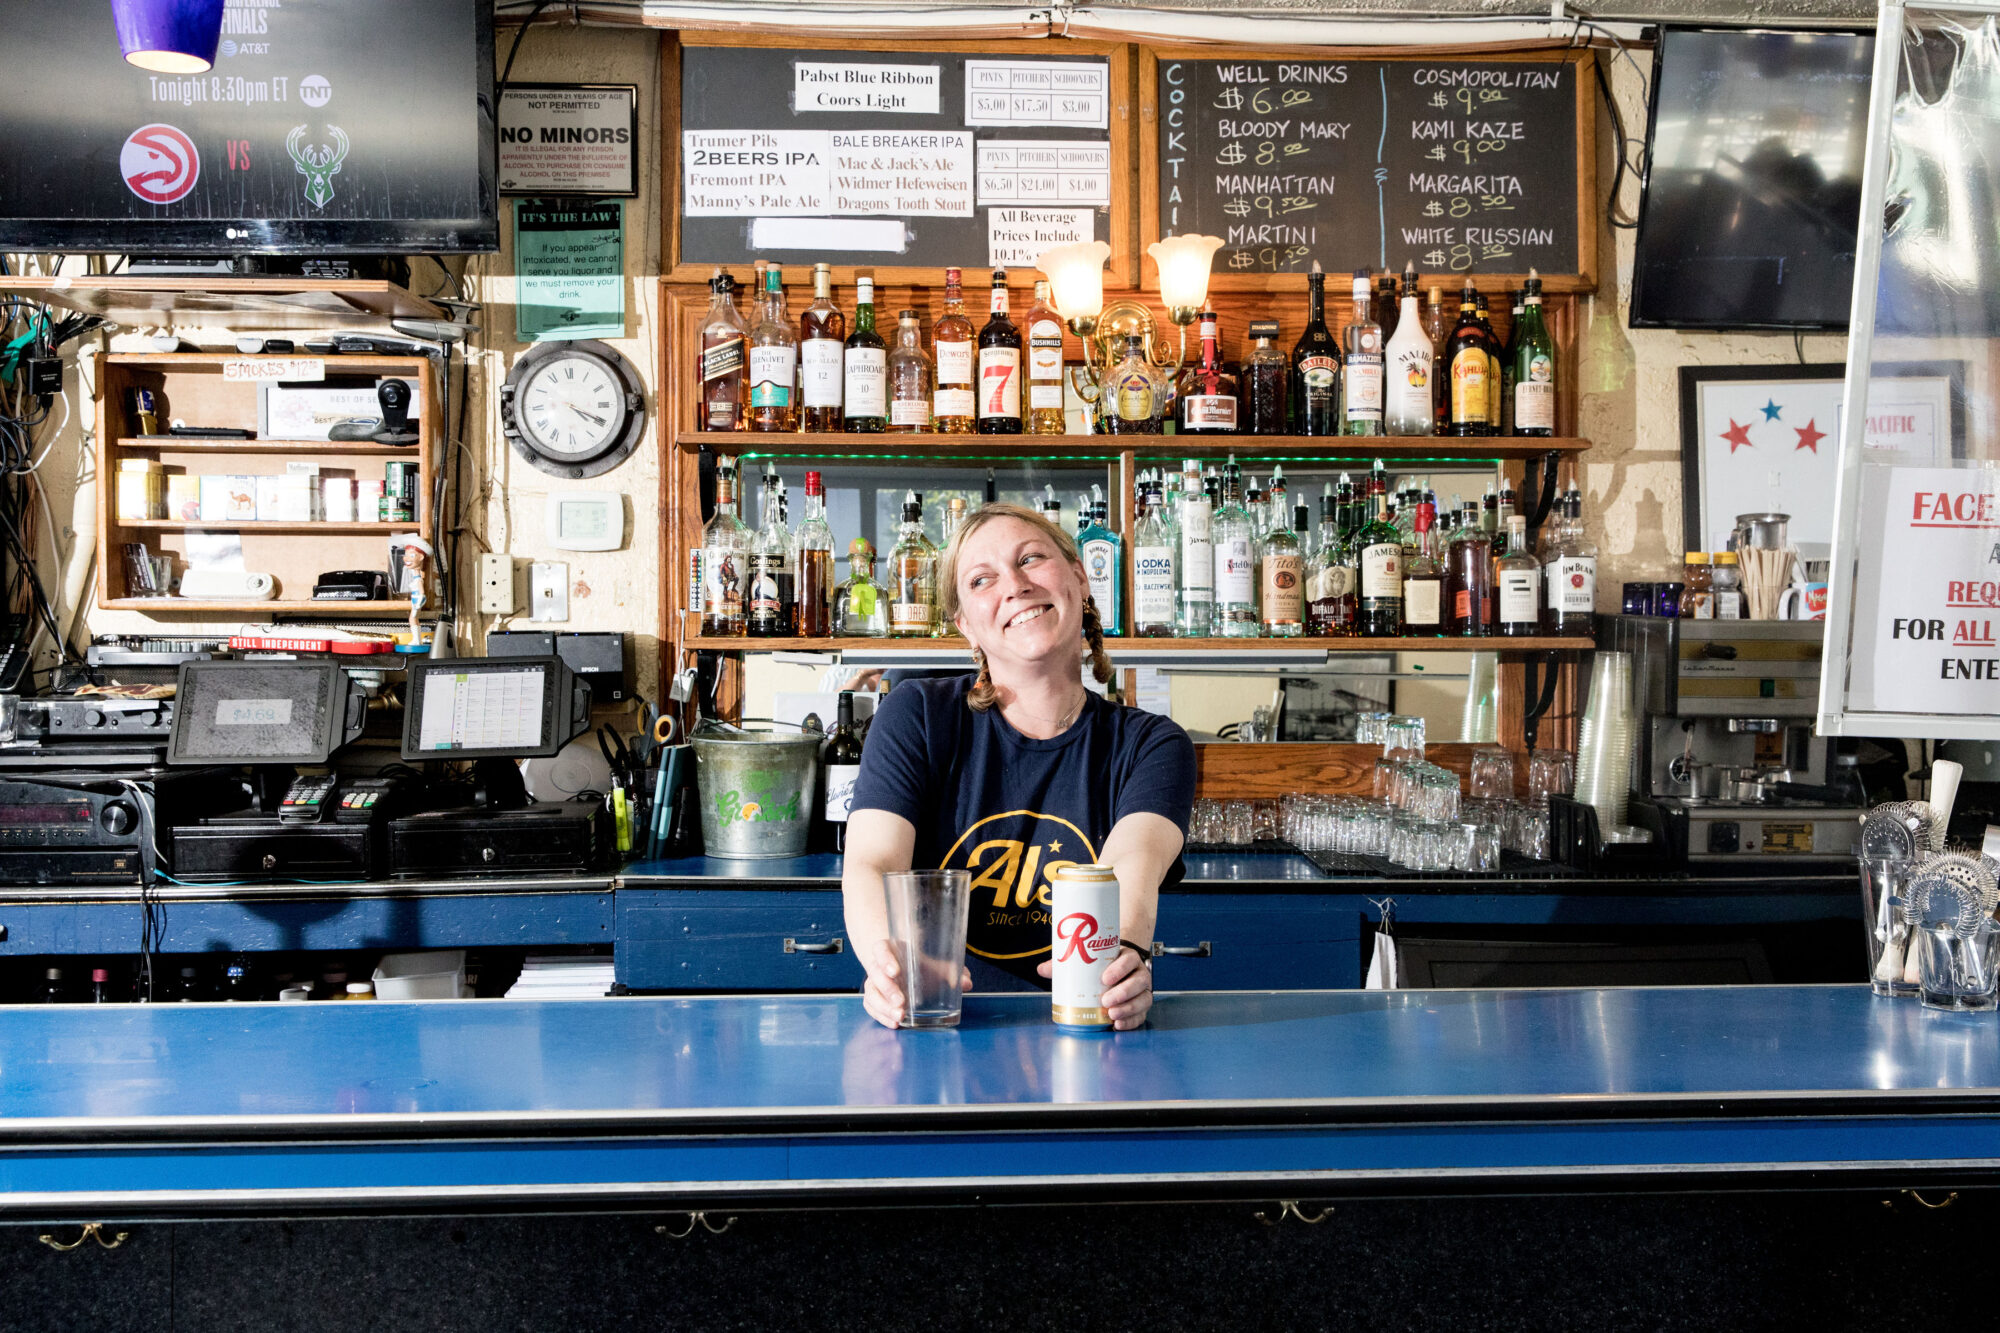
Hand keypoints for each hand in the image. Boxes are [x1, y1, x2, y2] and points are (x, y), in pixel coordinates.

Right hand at [862, 940, 972, 1030]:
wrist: (906, 972)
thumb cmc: (920, 967)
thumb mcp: (935, 966)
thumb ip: (952, 972)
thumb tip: (966, 983)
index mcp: (890, 949)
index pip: (880, 949)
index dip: (885, 959)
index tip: (896, 972)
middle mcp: (877, 965)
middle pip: (875, 975)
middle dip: (888, 990)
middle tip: (902, 1002)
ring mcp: (873, 983)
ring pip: (871, 993)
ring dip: (883, 1007)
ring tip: (900, 1016)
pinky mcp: (873, 998)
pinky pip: (871, 1007)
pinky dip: (881, 1016)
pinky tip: (894, 1023)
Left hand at [1037, 945, 1152, 1030]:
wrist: (1121, 970)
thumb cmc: (1103, 965)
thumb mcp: (1088, 960)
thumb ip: (1067, 964)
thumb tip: (1041, 969)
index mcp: (1127, 957)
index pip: (1129, 959)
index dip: (1120, 968)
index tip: (1105, 978)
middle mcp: (1138, 973)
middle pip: (1139, 981)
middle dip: (1124, 992)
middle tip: (1105, 1001)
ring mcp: (1142, 990)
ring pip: (1143, 998)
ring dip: (1129, 1008)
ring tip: (1112, 1015)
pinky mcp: (1142, 1005)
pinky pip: (1141, 1014)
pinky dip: (1131, 1021)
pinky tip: (1118, 1025)